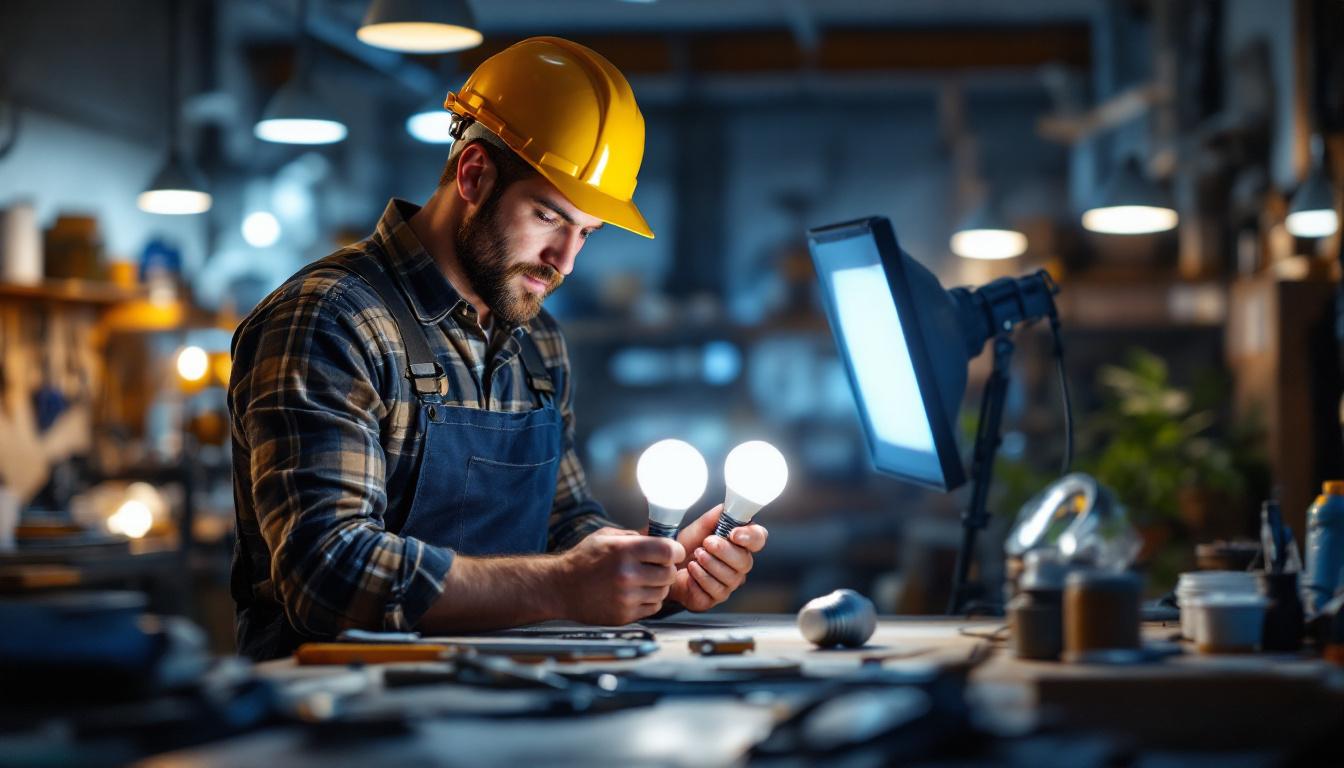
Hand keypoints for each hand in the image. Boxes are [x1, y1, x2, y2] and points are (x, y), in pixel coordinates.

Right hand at [556, 528, 684, 624]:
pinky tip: (636, 593)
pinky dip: (649, 600)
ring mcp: (626, 598)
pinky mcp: (624, 615)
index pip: (668, 551)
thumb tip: (661, 537)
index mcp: (624, 551)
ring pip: (663, 592)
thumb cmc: (582, 560)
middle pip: (669, 573)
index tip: (673, 552)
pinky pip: (653, 607)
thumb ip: (635, 536)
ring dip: (658, 585)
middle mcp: (627, 575)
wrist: (560, 588)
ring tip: (642, 580)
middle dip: (666, 568)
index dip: (675, 551)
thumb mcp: (605, 537)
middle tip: (656, 566)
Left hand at [668, 505, 768, 611]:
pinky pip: (714, 591)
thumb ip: (715, 517)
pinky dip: (699, 578)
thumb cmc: (686, 546)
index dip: (750, 537)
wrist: (665, 565)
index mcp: (739, 544)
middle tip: (706, 543)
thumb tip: (727, 508)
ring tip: (696, 556)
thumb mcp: (699, 527)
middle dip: (724, 551)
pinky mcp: (714, 598)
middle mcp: (739, 565)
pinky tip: (691, 570)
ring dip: (710, 564)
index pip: (758, 539)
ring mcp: (728, 584)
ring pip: (730, 578)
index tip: (734, 534)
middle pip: (745, 562)